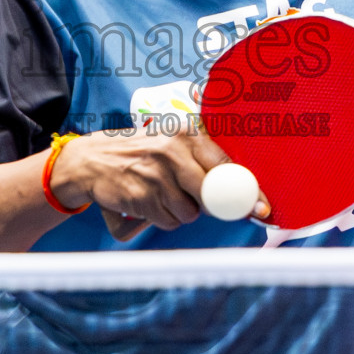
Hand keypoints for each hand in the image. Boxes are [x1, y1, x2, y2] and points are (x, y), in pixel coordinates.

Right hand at [48, 117, 269, 238]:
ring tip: (162, 194)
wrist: (91, 160)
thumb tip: (242, 189)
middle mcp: (171, 150)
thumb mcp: (170, 141)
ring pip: (189, 212)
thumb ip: (203, 158)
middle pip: (211, 193)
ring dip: (180, 211)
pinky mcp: (140, 196)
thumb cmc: (140, 153)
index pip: (225, 165)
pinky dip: (162, 218)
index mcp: (185, 132)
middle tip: (203, 203)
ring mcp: (154, 173)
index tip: (262, 209)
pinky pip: (167, 220)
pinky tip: (148, 201)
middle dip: (211, 205)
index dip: (246, 191)